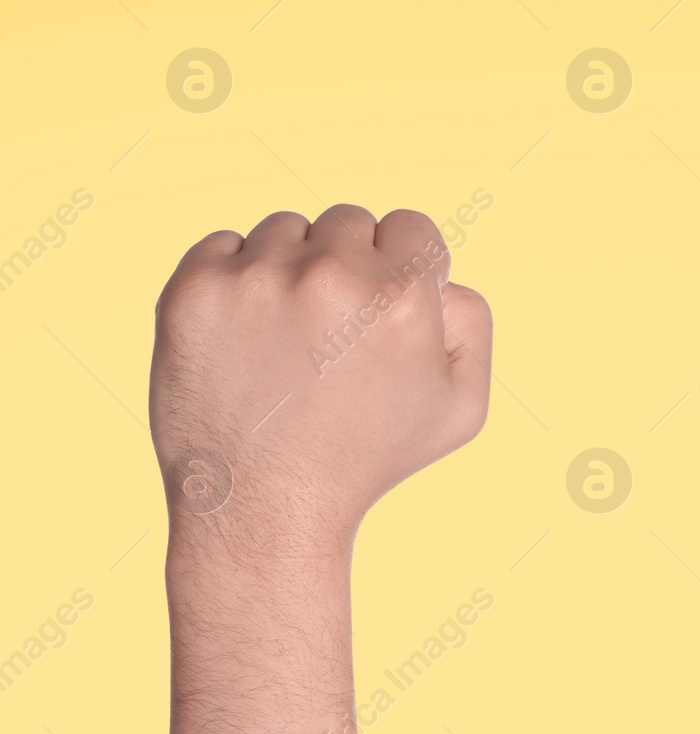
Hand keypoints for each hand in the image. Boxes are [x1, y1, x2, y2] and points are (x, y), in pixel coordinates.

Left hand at [151, 205, 492, 554]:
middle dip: (347, 268)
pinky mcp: (194, 291)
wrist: (264, 510)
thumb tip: (438, 274)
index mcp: (402, 296)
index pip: (410, 226)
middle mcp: (331, 276)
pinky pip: (223, 245)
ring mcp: (257, 280)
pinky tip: (245, 338)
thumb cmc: (368, 458)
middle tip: (332, 339)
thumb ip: (472, 319)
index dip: (402, 270)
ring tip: (287, 343)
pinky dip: (234, 282)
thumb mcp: (462, 404)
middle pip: (348, 222)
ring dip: (290, 272)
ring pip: (286, 230)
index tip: (379, 318)